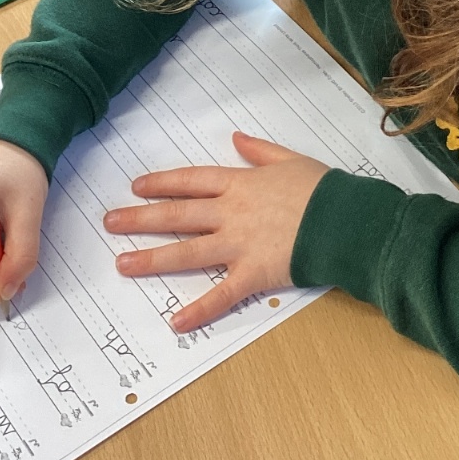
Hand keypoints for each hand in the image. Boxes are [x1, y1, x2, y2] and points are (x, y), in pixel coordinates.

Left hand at [105, 132, 328, 332]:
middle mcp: (232, 213)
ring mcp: (240, 245)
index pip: (191, 182)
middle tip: (110, 223)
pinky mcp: (255, 274)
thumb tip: (236, 139)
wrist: (348, 221)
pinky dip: (200, 310)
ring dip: (152, 259)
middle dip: (141, 219)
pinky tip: (176, 321)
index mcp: (240, 185)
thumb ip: (261, 151)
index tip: (137, 187)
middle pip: (177, 215)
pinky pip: (222, 295)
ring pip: (187, 253)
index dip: (162, 184)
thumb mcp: (291, 160)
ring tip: (122, 265)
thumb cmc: (325, 190)